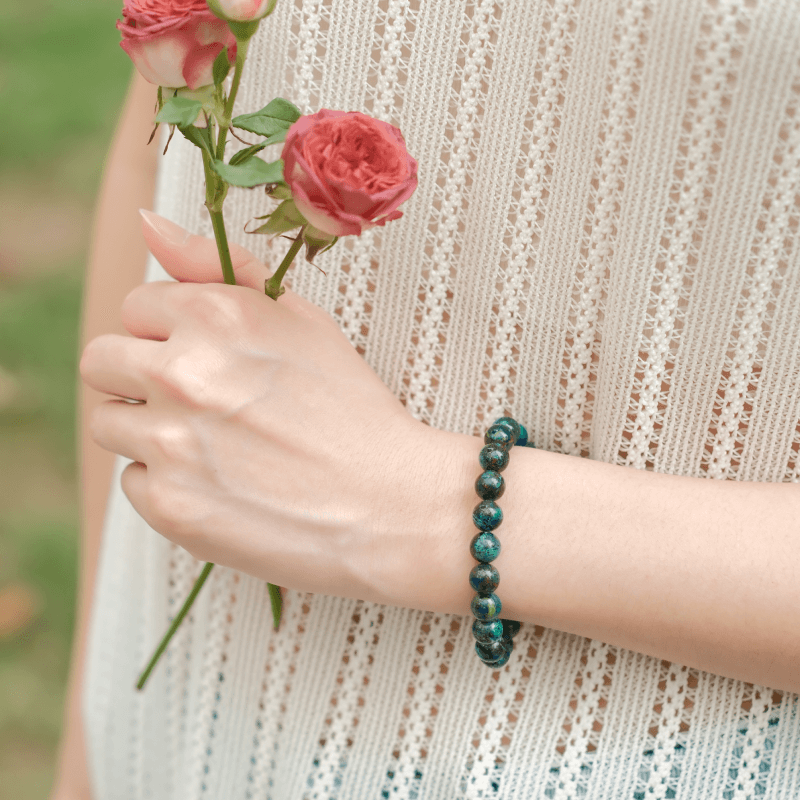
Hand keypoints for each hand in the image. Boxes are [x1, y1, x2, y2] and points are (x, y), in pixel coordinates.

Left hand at [79, 212, 463, 608]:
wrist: (392, 504)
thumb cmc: (351, 408)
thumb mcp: (302, 320)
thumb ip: (218, 266)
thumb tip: (145, 221)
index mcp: (215, 315)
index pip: (135, 308)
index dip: (171, 334)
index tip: (209, 360)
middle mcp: (182, 372)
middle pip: (101, 362)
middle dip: (140, 377)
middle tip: (198, 403)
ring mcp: (171, 442)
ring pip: (108, 423)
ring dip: (148, 431)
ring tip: (214, 447)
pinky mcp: (169, 505)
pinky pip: (132, 481)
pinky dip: (168, 484)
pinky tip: (223, 486)